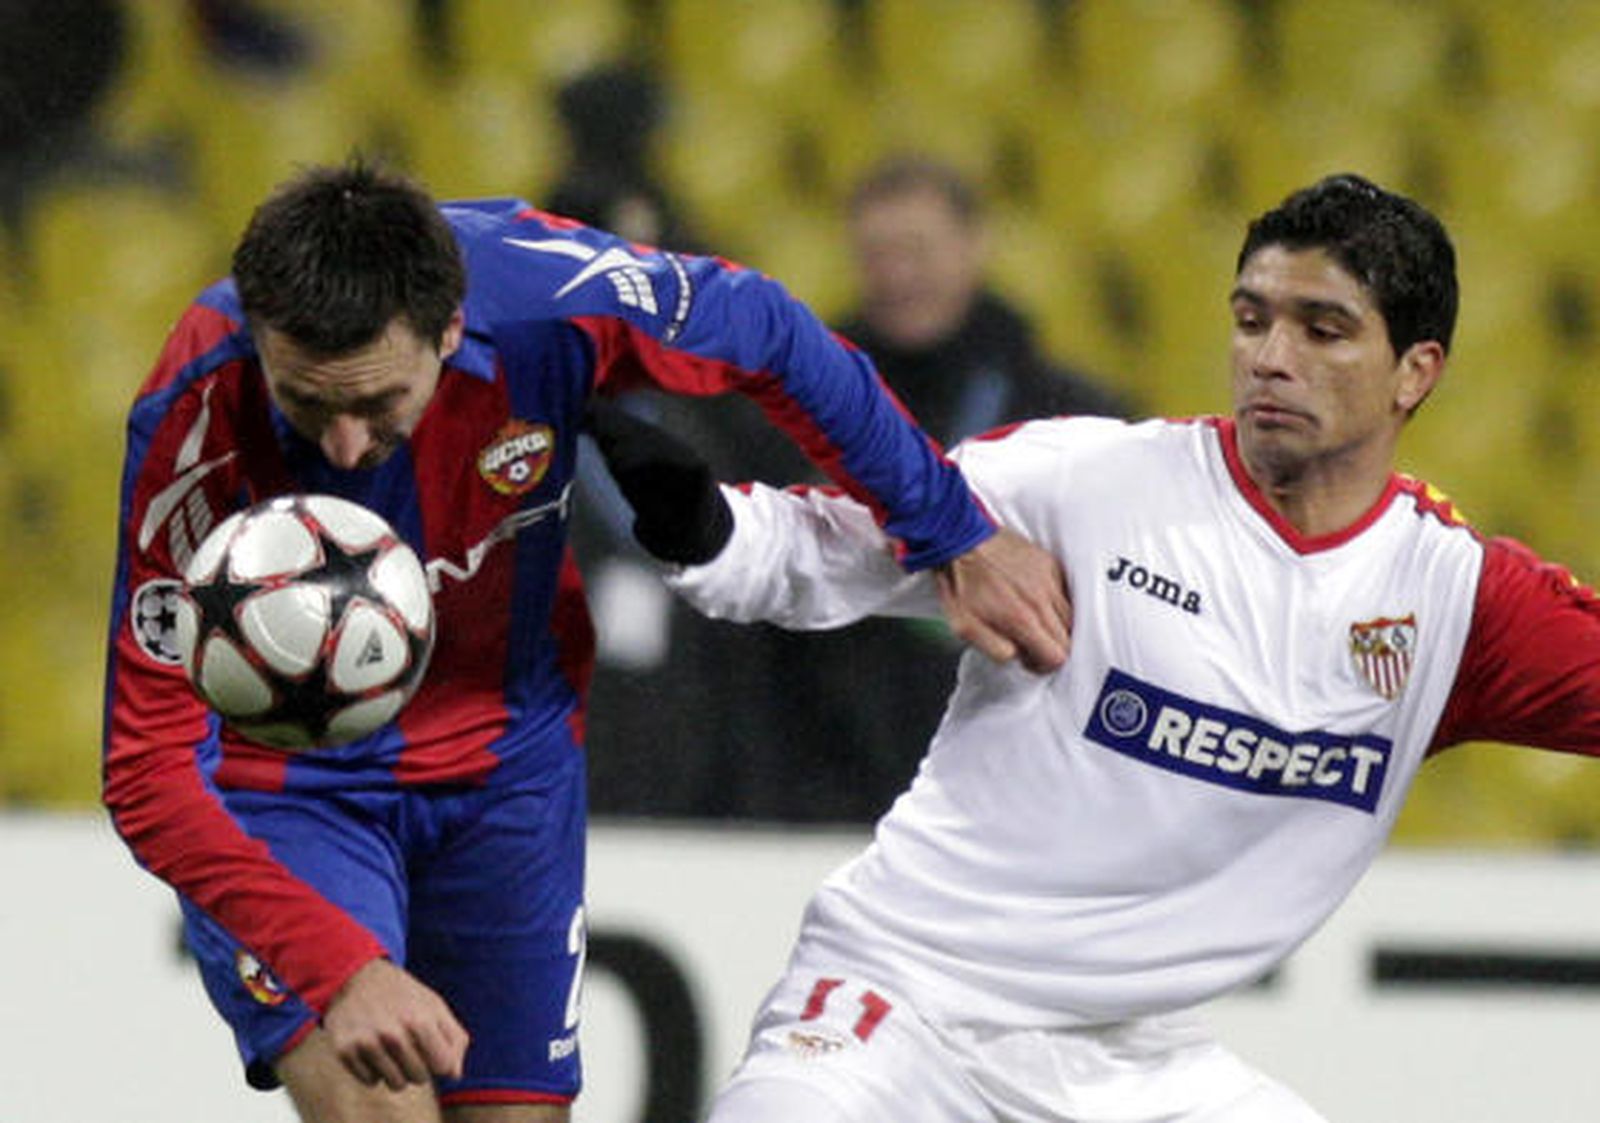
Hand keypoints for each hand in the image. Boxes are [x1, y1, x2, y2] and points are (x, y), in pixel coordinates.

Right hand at [321, 958, 469, 1089]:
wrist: (357, 977)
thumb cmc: (404, 995)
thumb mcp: (435, 1005)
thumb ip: (455, 1038)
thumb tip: (455, 1074)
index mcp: (419, 1021)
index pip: (442, 1066)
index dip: (440, 1060)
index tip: (433, 1048)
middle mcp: (392, 1034)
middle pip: (419, 1078)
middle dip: (419, 1065)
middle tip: (410, 1045)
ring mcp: (366, 1044)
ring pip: (395, 1084)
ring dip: (397, 1071)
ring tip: (392, 1048)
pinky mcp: (345, 1051)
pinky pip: (370, 1081)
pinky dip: (374, 1070)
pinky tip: (373, 1049)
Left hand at [935, 528, 1070, 671]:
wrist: (960, 539)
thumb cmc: (959, 582)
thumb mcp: (964, 628)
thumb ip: (996, 649)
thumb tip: (1018, 656)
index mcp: (1021, 619)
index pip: (1057, 655)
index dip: (1044, 664)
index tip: (1029, 658)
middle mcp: (1041, 599)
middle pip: (1069, 638)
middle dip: (1051, 647)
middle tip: (1028, 641)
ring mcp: (1049, 579)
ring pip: (1071, 616)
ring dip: (1056, 625)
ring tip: (1032, 620)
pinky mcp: (1049, 563)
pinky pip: (1066, 592)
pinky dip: (1056, 603)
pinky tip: (1035, 600)